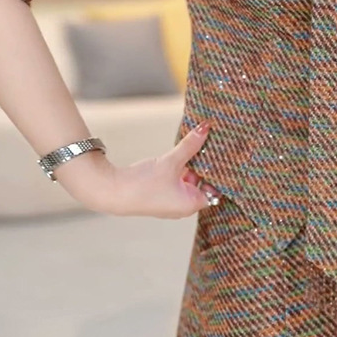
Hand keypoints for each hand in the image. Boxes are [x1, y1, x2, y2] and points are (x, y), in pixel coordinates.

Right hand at [54, 119, 221, 217]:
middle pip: (203, 185)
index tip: (223, 156)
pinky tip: (178, 158)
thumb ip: (190, 145)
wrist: (114, 192)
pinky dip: (179, 172)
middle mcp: (183, 207)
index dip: (219, 173)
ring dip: (190, 168)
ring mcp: (171, 204)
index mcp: (191, 204)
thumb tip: (206, 128)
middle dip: (205, 167)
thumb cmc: (144, 183)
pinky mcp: (160, 198)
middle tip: (211, 147)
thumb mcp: (171, 161)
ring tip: (196, 148)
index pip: (215, 190)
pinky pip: (177, 184)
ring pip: (188, 182)